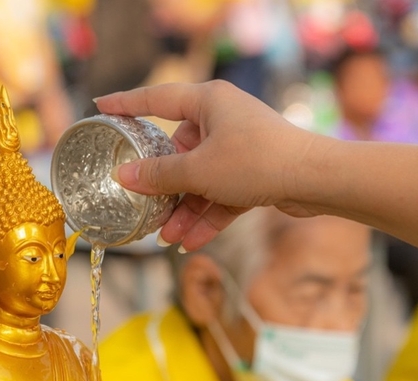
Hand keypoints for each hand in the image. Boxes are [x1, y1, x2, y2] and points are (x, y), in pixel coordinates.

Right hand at [95, 81, 325, 250]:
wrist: (315, 181)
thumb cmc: (257, 161)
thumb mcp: (199, 170)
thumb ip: (159, 175)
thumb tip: (124, 177)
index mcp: (209, 101)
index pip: (157, 99)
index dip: (127, 104)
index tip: (102, 107)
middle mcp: (223, 120)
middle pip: (179, 152)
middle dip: (164, 187)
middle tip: (142, 206)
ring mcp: (240, 148)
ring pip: (201, 180)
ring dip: (185, 211)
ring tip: (167, 238)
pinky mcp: (254, 174)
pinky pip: (222, 195)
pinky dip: (208, 217)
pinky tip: (190, 244)